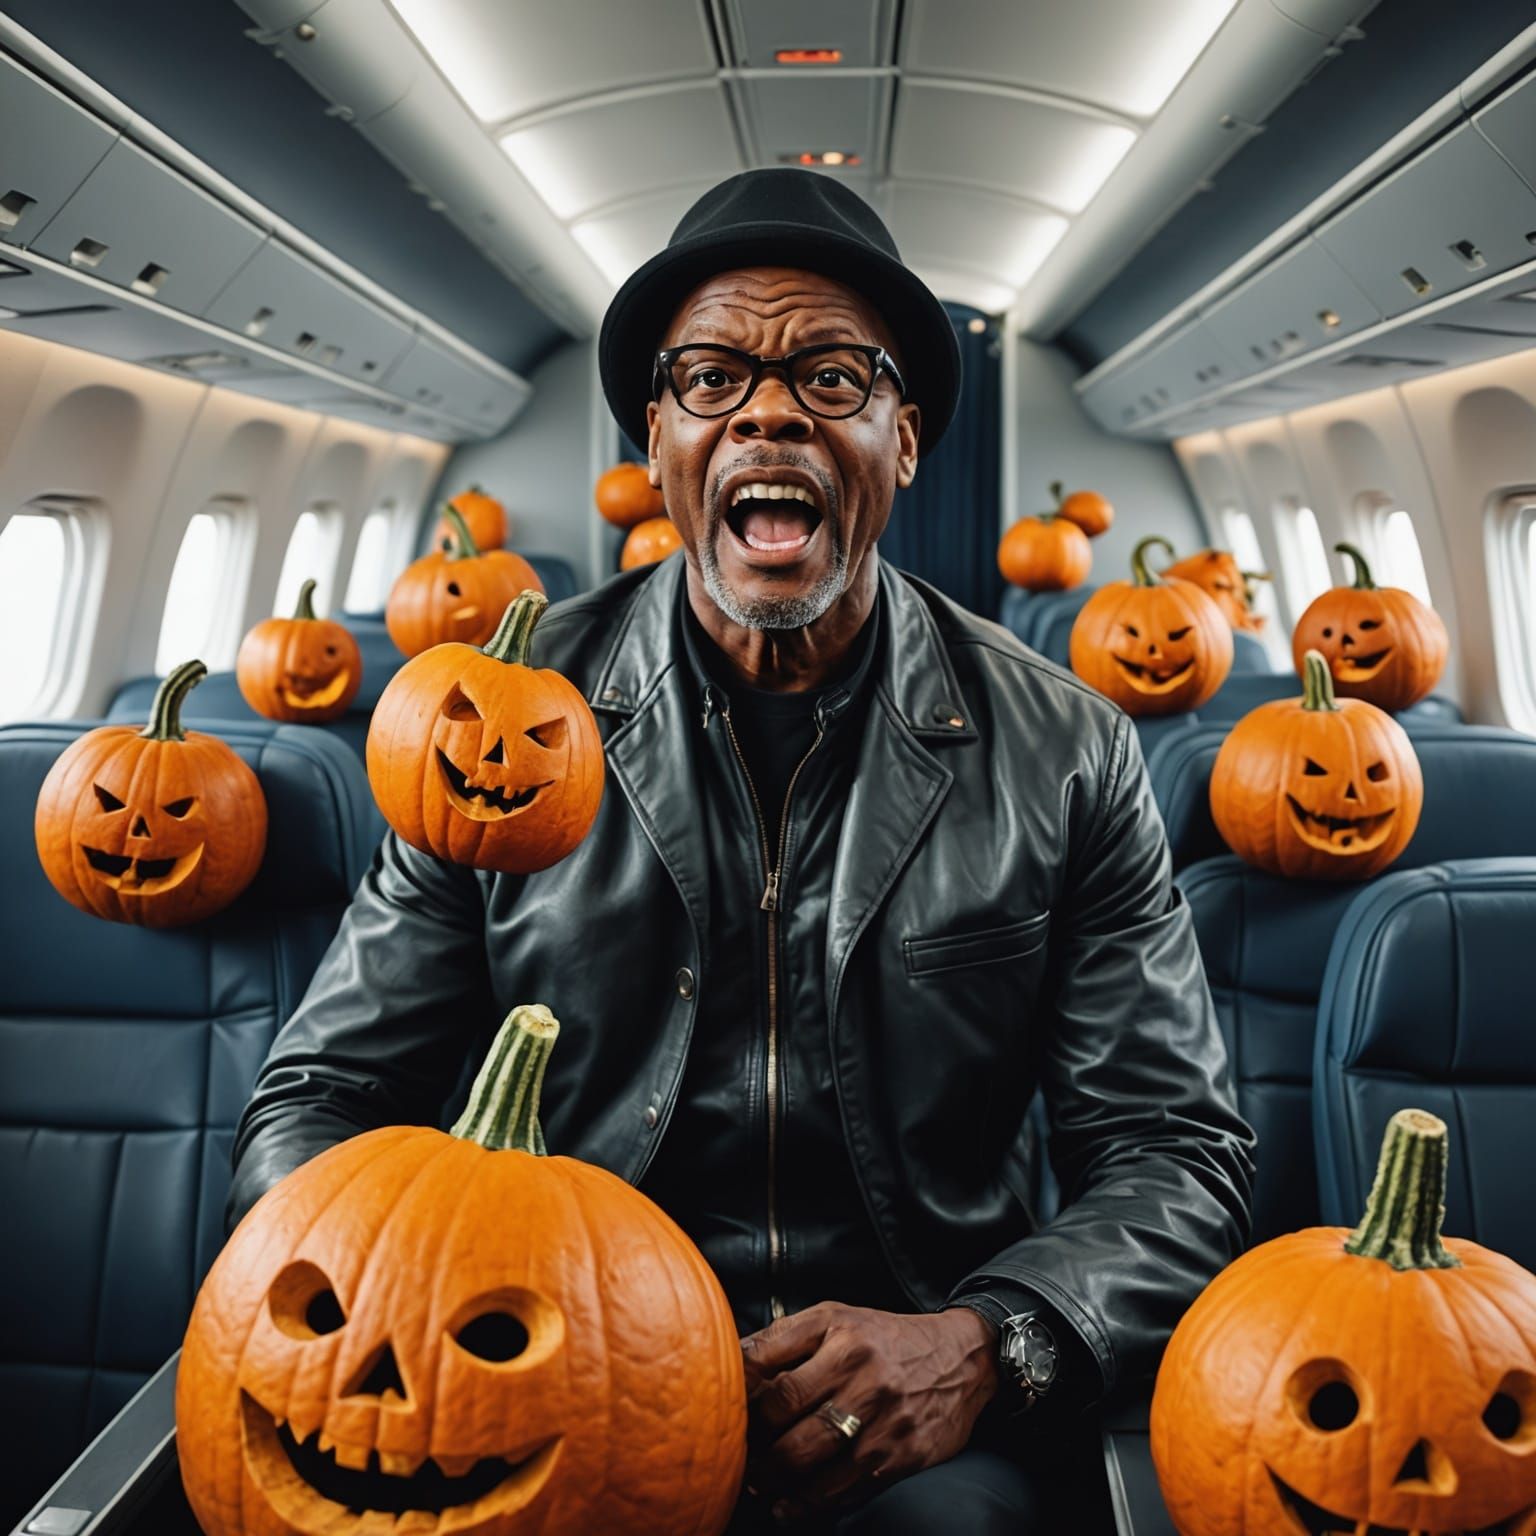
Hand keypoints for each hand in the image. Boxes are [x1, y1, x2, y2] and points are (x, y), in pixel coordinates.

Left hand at [740, 1301, 998, 1517]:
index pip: (770, 1370)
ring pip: (809, 1461)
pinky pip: (844, 1488)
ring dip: (774, 1480)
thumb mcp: (835, 1319)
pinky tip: (789, 1504)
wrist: (961, 1359)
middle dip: (754, 1447)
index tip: (727, 1413)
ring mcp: (883, 1418)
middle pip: (785, 1421)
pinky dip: (809, 1503)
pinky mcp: (901, 1455)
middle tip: (740, 1458)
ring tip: (759, 1485)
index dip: (741, 1398)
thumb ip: (783, 1337)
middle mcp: (861, 1374)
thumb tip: (731, 1361)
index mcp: (839, 1334)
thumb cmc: (883, 1338)